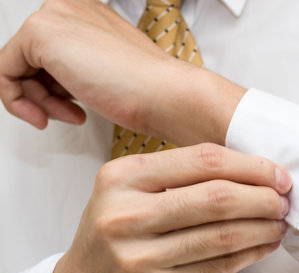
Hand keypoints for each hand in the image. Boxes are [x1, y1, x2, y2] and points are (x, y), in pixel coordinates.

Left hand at [0, 0, 243, 144]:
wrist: (164, 93)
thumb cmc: (149, 90)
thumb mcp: (109, 74)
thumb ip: (82, 68)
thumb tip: (59, 85)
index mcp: (91, 16)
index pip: (53, 52)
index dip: (55, 86)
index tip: (68, 107)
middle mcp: (71, 8)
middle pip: (33, 57)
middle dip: (44, 95)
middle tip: (65, 115)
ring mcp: (56, 16)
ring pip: (19, 65)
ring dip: (38, 102)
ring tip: (66, 117)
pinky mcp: (41, 33)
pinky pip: (5, 72)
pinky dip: (18, 102)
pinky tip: (44, 116)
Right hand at [50, 143, 291, 272]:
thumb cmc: (109, 240)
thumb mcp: (126, 195)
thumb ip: (175, 178)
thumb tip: (245, 171)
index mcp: (121, 177)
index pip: (201, 160)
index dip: (249, 165)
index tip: (276, 173)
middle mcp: (127, 214)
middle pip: (217, 196)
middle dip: (263, 195)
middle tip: (284, 198)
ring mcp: (141, 256)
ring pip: (223, 233)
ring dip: (263, 226)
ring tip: (280, 221)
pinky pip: (220, 265)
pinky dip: (251, 252)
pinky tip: (265, 244)